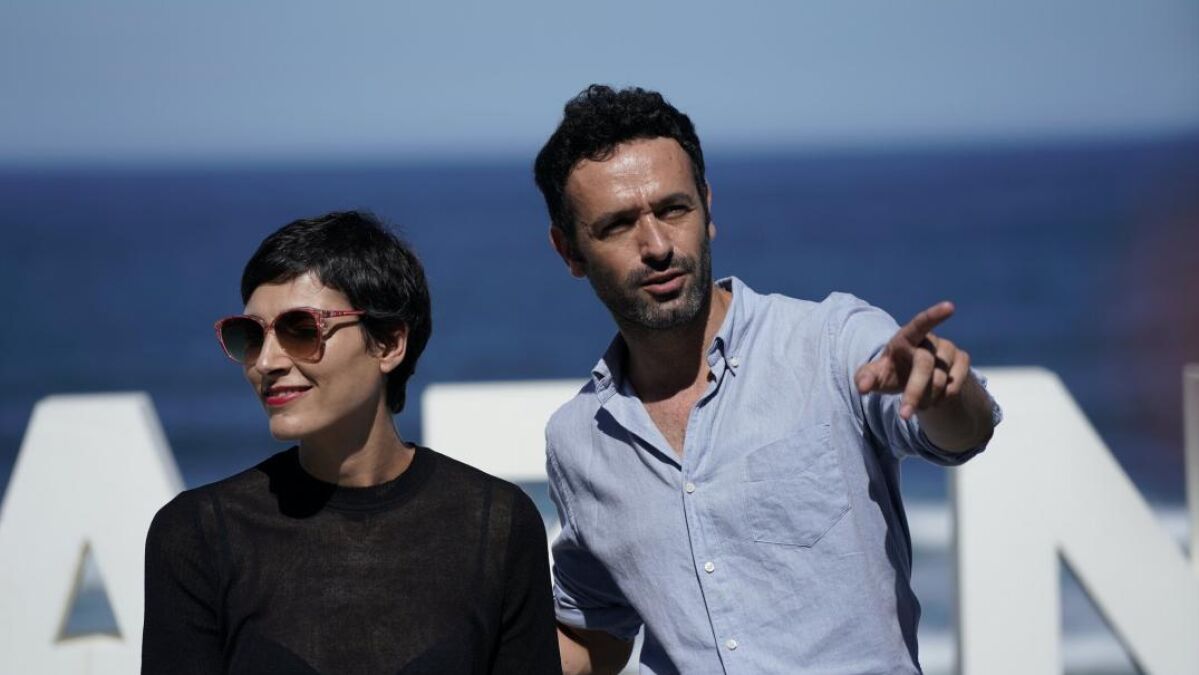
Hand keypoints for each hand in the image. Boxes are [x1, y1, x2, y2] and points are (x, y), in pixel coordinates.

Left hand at [854, 301, 971, 419]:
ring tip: (917, 402)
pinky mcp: (962, 361)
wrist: (915, 382)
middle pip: (924, 366)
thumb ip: (865, 378)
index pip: (920, 323)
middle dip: (914, 392)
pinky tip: (935, 398)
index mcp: (906, 338)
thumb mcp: (875, 375)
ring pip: (941, 380)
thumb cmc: (891, 372)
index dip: (934, 315)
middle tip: (904, 415)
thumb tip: (861, 387)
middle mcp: (930, 340)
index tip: (951, 307)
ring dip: (926, 399)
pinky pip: (956, 385)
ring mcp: (948, 350)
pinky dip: (943, 398)